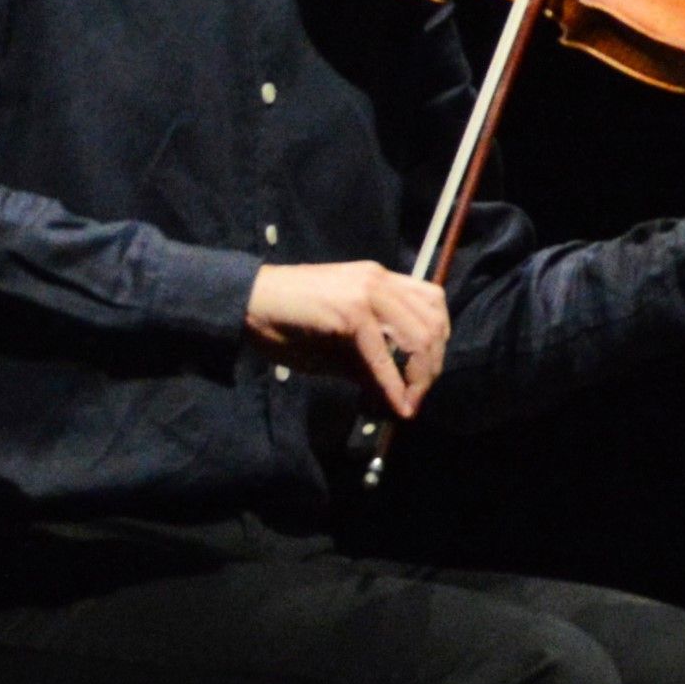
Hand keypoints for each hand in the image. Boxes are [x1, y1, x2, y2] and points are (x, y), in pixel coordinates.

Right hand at [246, 260, 450, 416]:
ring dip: (420, 376)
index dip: (438, 343)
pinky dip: (392, 383)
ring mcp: (366, 292)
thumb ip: (371, 364)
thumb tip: (399, 396)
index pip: (433, 304)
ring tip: (408, 402)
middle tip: (418, 396)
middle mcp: (379, 280)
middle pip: (433, 322)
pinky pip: (382, 354)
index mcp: (380, 280)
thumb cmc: (287, 322)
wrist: (246, 302)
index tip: (425, 376)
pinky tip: (396, 403)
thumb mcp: (339, 345)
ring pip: (418, 335)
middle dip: (432, 366)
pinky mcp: (350, 311)